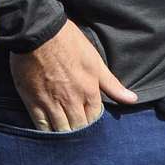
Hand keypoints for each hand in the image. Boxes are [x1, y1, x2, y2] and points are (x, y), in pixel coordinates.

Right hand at [8, 20, 136, 132]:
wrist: (38, 30)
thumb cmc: (68, 42)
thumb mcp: (95, 60)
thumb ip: (112, 84)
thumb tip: (132, 99)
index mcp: (89, 92)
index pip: (95, 119)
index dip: (92, 121)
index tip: (88, 118)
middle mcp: (71, 101)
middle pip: (78, 128)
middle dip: (79, 131)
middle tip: (76, 128)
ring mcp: (51, 102)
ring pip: (61, 130)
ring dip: (64, 133)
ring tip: (63, 131)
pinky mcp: (32, 99)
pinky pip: (40, 124)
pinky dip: (45, 130)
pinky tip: (47, 130)